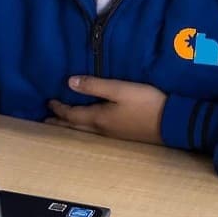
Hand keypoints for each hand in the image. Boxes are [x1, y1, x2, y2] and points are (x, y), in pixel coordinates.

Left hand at [46, 75, 165, 144]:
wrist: (171, 123)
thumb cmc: (145, 103)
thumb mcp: (119, 89)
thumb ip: (95, 85)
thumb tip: (69, 82)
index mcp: (98, 118)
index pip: (72, 114)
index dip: (59, 109)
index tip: (49, 103)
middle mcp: (102, 129)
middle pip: (75, 126)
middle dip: (60, 122)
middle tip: (46, 121)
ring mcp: (113, 134)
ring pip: (84, 131)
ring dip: (71, 126)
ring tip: (63, 123)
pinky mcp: (122, 134)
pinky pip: (95, 131)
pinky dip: (84, 127)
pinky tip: (89, 125)